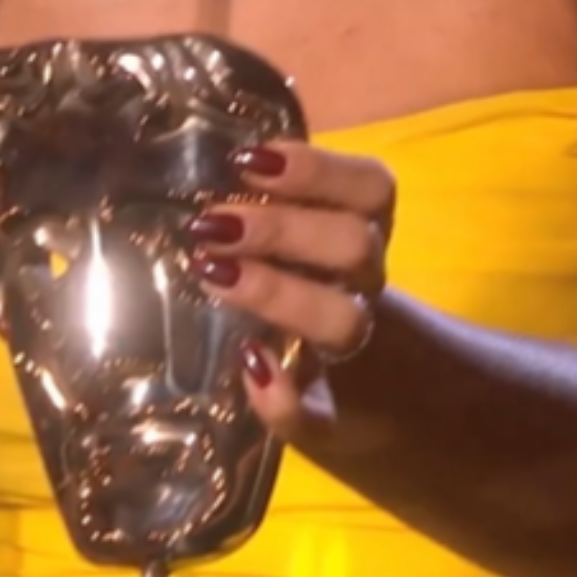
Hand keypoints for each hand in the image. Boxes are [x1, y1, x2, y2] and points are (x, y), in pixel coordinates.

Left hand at [186, 142, 395, 442]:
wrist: (346, 387)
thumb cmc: (292, 282)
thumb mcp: (283, 234)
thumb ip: (258, 199)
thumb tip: (207, 160)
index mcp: (359, 230)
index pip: (369, 188)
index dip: (317, 170)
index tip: (248, 161)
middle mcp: (362, 285)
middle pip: (354, 245)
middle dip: (283, 229)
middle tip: (210, 223)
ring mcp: (348, 353)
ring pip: (344, 321)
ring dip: (280, 294)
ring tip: (212, 275)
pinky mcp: (325, 417)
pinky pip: (315, 416)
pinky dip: (280, 397)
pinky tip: (246, 367)